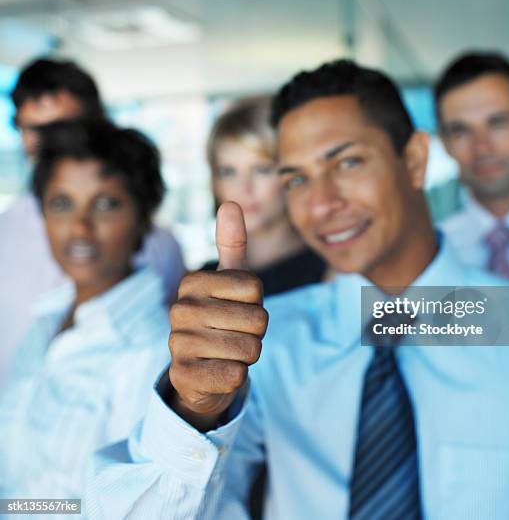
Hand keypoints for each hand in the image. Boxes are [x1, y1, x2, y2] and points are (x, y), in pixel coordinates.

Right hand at [168, 202, 267, 427]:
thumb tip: (231, 203)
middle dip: (256, 332)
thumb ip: (232, 243)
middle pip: (258, 319)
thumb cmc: (223, 318)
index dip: (256, 302)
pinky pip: (236, 375)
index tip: (237, 308)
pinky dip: (237, 376)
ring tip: (226, 352)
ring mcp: (179, 343)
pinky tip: (218, 372)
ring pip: (250, 349)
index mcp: (193, 282)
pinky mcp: (184, 376)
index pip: (254, 288)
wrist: (202, 371)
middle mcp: (181, 309)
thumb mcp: (231, 281)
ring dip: (248, 355)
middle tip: (234, 334)